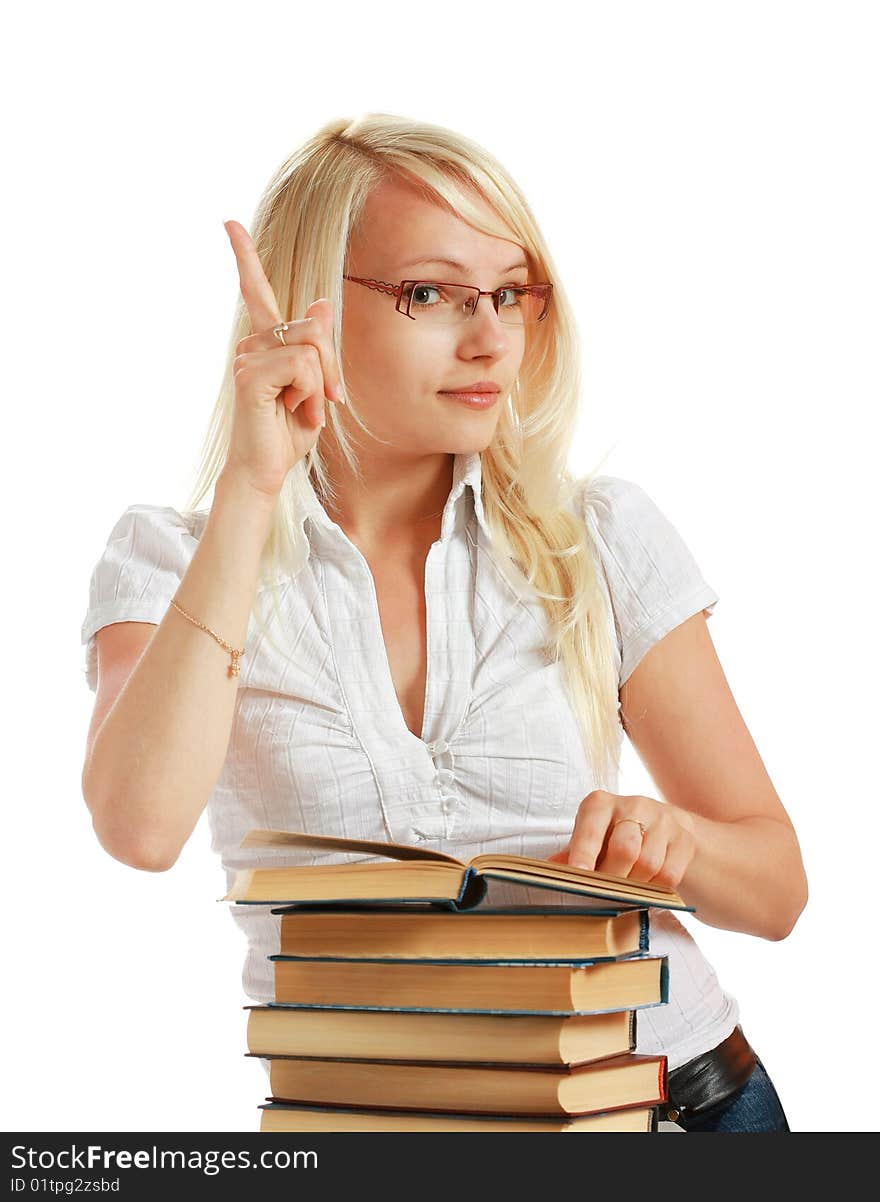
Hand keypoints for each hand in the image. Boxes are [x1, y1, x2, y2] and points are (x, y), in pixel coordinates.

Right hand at [221, 219, 344, 500]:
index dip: (244, 256)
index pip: (256, 292)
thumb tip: (320, 303)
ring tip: (304, 410)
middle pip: (314, 328)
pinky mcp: (250, 377)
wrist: (265, 470)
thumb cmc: (286, 432)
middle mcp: (251, 343)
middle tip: (326, 400)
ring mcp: (247, 358)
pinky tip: (296, 411)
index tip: (228, 223)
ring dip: (321, 385)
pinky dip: (311, 392)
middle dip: (332, 366)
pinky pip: (302, 367)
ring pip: (312, 348)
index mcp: (265, 343)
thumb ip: (318, 347)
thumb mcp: (314, 385)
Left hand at [546, 790, 696, 888]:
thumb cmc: (612, 837)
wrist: (662, 828)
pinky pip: (670, 874)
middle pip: (625, 848)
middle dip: (613, 878)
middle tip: (606, 892)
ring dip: (636, 885)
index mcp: (600, 803)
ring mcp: (663, 819)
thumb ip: (569, 856)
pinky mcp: (684, 837)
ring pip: (649, 864)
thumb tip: (544, 873)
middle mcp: (633, 805)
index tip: (579, 875)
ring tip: (626, 889)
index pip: (591, 828)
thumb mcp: (589, 840)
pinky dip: (656, 888)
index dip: (584, 852)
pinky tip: (647, 885)